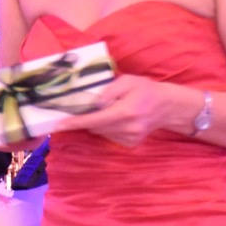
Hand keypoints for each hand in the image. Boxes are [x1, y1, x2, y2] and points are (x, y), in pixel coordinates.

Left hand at [54, 74, 176, 147]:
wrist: (167, 107)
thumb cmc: (146, 89)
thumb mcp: (127, 81)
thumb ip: (108, 91)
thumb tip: (93, 104)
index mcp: (125, 111)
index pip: (94, 119)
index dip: (75, 123)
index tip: (58, 126)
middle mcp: (126, 128)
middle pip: (95, 127)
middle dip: (86, 118)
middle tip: (88, 107)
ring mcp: (129, 139)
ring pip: (100, 132)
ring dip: (98, 122)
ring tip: (111, 110)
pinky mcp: (130, 144)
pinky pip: (109, 136)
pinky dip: (107, 127)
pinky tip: (118, 118)